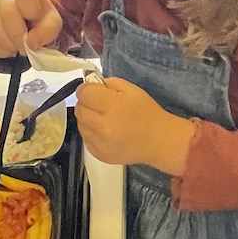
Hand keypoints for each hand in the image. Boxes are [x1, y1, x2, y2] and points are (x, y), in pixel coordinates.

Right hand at [0, 0, 63, 57]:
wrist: (35, 26)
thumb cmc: (43, 21)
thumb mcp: (54, 22)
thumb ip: (48, 29)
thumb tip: (29, 43)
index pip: (24, 2)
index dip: (29, 20)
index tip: (37, 33)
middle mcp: (6, 0)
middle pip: (6, 15)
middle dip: (18, 36)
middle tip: (27, 46)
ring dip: (10, 45)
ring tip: (20, 47)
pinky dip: (2, 51)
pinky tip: (12, 48)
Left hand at [74, 77, 195, 175]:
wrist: (158, 141)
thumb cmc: (146, 112)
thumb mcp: (132, 89)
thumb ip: (109, 83)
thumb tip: (91, 85)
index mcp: (112, 107)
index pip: (84, 93)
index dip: (88, 89)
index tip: (95, 90)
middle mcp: (103, 127)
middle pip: (79, 109)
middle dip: (87, 103)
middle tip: (100, 104)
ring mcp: (99, 143)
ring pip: (80, 124)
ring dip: (88, 118)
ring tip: (104, 119)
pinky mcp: (98, 154)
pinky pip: (85, 138)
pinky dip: (91, 132)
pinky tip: (105, 131)